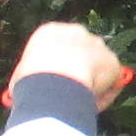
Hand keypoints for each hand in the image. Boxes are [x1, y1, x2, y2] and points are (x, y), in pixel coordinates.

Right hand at [15, 19, 131, 102]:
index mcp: (51, 31)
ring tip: (82, 101)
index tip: (57, 82)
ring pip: (99, 67)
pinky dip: (106, 92)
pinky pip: (111, 81)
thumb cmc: (31, 78)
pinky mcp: (113, 61)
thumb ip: (31, 78)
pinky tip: (92, 103)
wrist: (54, 79)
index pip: (59, 46)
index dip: (60, 66)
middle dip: (81, 70)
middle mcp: (77, 32)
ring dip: (94, 82)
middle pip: (82, 53)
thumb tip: (27, 91)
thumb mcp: (22, 75)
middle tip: (73, 92)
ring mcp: (97, 45)